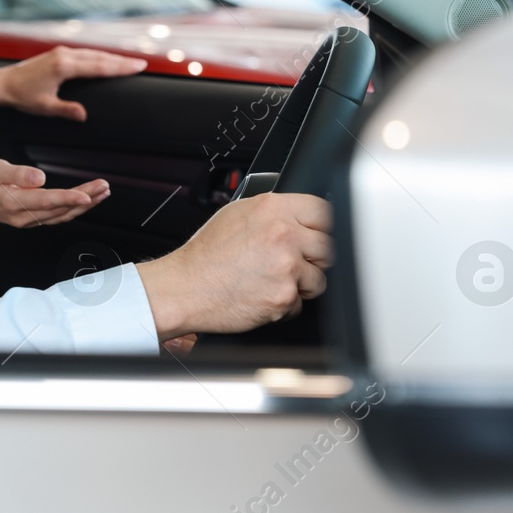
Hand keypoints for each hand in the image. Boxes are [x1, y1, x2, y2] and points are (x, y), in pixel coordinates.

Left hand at [0, 47, 146, 120]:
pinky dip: (97, 56)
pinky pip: (83, 53)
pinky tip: (104, 59)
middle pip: (99, 57)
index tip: (138, 67)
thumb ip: (66, 110)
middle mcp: (64, 55)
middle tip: (141, 64)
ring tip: (128, 62)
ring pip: (92, 53)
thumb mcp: (44, 106)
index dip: (120, 67)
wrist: (2, 83)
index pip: (99, 66)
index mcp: (64, 67)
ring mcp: (61, 52)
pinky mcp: (57, 54)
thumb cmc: (21, 96)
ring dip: (110, 57)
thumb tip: (84, 115)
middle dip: (121, 60)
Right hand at [0, 158, 108, 228]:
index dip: (69, 198)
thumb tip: (38, 177)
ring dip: (85, 205)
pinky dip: (75, 209)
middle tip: (103, 187)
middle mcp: (23, 215)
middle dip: (85, 199)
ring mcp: (28, 220)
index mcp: (12, 201)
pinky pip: (58, 217)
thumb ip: (16, 174)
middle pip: (60, 209)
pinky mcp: (32, 219)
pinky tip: (87, 202)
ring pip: (62, 215)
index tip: (87, 195)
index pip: (46, 201)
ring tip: (102, 192)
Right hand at [136, 193, 333, 340]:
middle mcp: (283, 234)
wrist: (185, 288)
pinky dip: (284, 304)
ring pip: (319, 278)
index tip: (314, 236)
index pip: (323, 211)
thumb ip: (273, 213)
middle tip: (288, 264)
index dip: (319, 227)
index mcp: (272, 208)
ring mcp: (286, 266)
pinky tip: (261, 295)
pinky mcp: (284, 295)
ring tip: (270, 281)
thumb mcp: (236, 215)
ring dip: (301, 285)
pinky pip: (300, 304)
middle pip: (328, 246)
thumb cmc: (206, 255)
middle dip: (312, 258)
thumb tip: (298, 217)